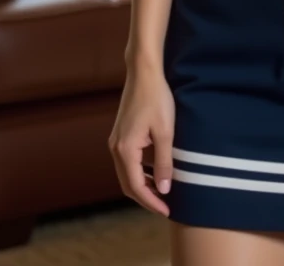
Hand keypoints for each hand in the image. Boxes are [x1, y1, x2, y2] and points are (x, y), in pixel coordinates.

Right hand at [108, 60, 175, 216]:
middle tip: (165, 207)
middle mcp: (115, 148)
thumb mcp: (165, 132)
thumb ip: (164, 162)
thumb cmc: (156, 98)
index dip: (151, 202)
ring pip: (127, 173)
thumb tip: (163, 190)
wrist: (144, 72)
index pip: (136, 187)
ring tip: (162, 193)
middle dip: (146, 198)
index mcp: (125, 150)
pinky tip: (155, 172)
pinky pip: (128, 161)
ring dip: (143, 185)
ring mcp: (116, 141)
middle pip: (128, 184)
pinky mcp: (121, 134)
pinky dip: (140, 172)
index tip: (167, 211)